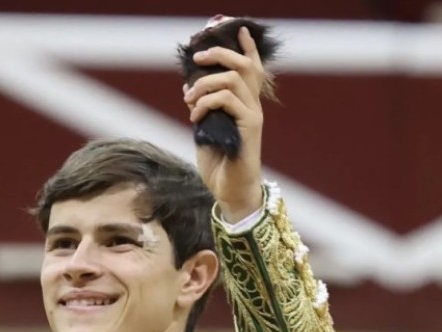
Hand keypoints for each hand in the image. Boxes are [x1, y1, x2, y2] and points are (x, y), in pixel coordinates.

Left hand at [183, 26, 265, 222]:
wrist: (230, 192)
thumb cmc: (218, 164)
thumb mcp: (205, 131)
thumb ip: (201, 109)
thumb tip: (188, 89)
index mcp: (244, 106)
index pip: (252, 69)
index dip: (246, 47)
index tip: (236, 29)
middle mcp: (252, 107)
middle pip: (244, 66)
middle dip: (218, 56)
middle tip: (197, 59)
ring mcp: (252, 116)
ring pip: (232, 79)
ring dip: (204, 85)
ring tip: (188, 99)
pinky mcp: (248, 128)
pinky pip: (227, 100)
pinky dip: (205, 103)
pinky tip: (194, 116)